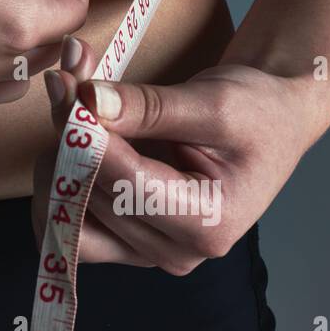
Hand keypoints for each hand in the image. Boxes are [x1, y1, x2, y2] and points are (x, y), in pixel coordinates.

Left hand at [36, 36, 314, 271]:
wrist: (273, 124)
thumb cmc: (257, 113)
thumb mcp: (214, 100)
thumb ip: (150, 106)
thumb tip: (90, 102)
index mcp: (209, 223)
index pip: (123, 182)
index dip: (86, 133)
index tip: (67, 84)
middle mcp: (176, 252)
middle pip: (92, 197)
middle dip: (70, 134)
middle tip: (66, 78)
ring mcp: (149, 252)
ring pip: (68, 217)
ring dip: (56, 158)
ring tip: (69, 104)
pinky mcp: (127, 243)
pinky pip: (70, 225)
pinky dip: (59, 180)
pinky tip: (67, 140)